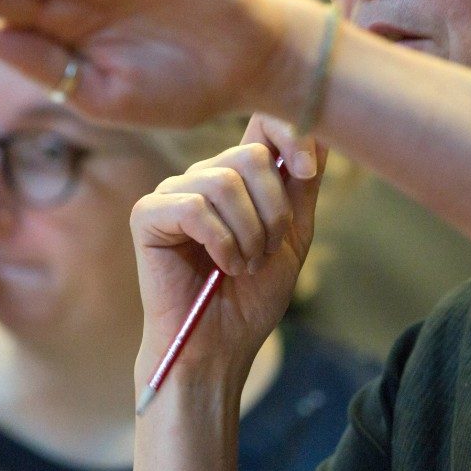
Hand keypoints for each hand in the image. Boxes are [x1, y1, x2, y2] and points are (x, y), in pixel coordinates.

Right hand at [131, 114, 325, 382]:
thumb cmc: (253, 295)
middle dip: (272, 212)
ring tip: (243, 265)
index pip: (262, 123)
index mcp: (237, 175)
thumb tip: (322, 134)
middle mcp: (204, 175)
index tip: (306, 171)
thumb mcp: (292, 235)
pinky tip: (219, 266)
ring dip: (248, 234)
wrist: (220, 346)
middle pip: (251, 156)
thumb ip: (302, 185)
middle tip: (264, 253)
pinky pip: (195, 207)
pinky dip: (220, 242)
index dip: (289, 133)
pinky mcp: (148, 214)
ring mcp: (173, 192)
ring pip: (225, 182)